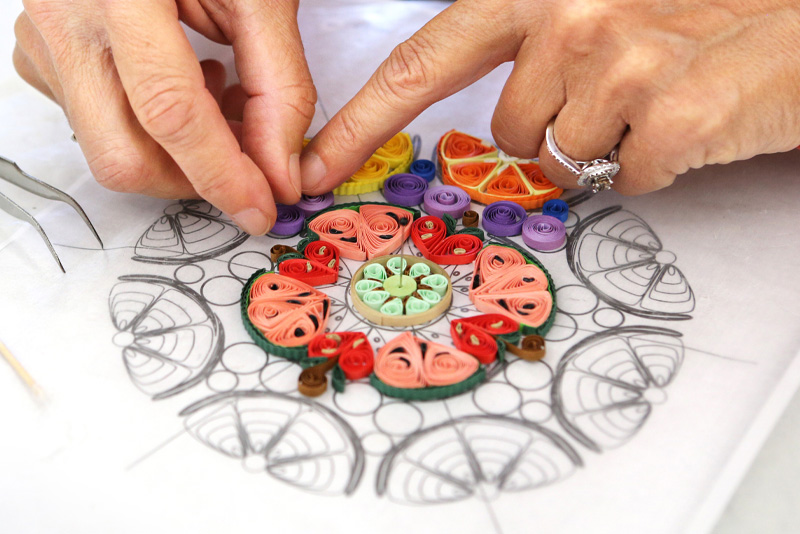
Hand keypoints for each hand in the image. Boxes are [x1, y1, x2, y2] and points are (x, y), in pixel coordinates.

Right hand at [13, 0, 316, 233]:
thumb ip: (280, 85)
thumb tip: (281, 173)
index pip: (171, 113)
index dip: (222, 175)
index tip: (261, 210)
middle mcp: (64, 18)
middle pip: (124, 156)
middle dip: (194, 181)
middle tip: (247, 163)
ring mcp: (42, 39)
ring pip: (107, 148)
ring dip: (177, 153)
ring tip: (220, 96)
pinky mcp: (37, 52)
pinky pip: (93, 123)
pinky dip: (150, 129)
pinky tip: (182, 84)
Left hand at [301, 0, 799, 195]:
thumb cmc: (705, 6)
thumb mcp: (601, 4)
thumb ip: (532, 46)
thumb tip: (490, 108)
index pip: (422, 62)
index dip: (361, 121)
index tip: (317, 166)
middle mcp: (573, 16)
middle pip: (505, 132)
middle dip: (546, 131)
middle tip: (614, 94)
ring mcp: (623, 66)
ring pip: (560, 162)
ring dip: (603, 144)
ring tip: (657, 97)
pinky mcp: (675, 117)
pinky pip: (626, 178)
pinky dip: (653, 164)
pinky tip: (690, 120)